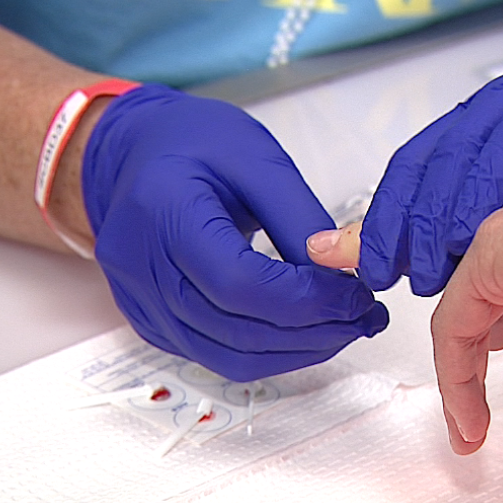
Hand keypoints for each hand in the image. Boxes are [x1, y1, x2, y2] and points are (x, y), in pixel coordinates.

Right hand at [82, 85, 388, 381]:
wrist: (137, 153)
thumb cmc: (194, 143)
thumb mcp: (257, 158)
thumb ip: (299, 218)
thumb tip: (337, 276)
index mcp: (162, 211)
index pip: (239, 284)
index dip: (306, 300)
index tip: (355, 294)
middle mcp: (140, 267)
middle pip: (236, 330)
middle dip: (314, 332)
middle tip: (364, 316)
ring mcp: (141, 301)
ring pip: (228, 358)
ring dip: (297, 351)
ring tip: (345, 327)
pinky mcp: (152, 322)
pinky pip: (214, 357)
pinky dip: (268, 353)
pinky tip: (305, 332)